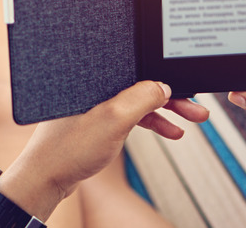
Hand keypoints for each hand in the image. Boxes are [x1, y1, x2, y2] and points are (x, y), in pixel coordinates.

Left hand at [0, 80, 208, 220]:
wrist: (46, 179)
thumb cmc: (69, 148)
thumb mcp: (114, 119)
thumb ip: (142, 98)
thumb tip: (164, 85)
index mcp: (96, 73)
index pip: (138, 66)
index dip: (165, 74)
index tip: (188, 84)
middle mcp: (97, 82)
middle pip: (143, 82)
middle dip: (173, 95)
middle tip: (198, 107)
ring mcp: (99, 101)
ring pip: (141, 100)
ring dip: (167, 110)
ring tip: (193, 119)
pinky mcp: (99, 118)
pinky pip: (133, 115)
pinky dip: (152, 122)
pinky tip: (172, 132)